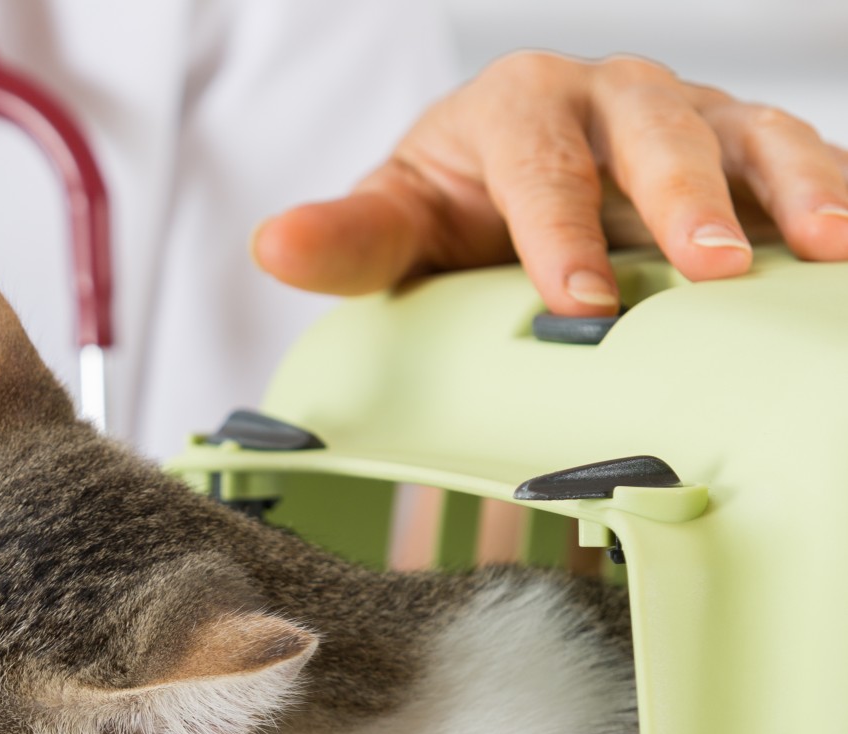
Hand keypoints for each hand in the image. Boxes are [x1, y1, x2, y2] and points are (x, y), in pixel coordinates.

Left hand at [253, 52, 847, 314]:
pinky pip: (797, 160)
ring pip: (750, 135)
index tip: (575, 300)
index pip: (538, 164)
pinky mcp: (740, 149)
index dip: (558, 228)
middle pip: (655, 134)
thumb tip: (274, 245)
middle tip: (713, 266)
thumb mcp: (395, 224)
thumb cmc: (450, 208)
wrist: (502, 184)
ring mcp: (685, 119)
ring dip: (793, 188)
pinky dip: (834, 193)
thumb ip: (348, 241)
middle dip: (686, 198)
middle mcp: (609, 99)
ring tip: (832, 246)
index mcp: (518, 111)